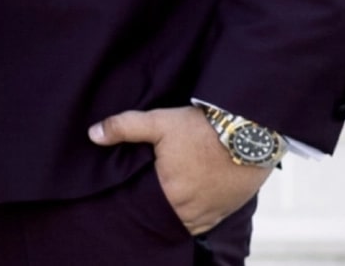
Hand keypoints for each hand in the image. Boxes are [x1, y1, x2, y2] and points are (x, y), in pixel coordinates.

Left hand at [88, 106, 270, 235]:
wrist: (251, 131)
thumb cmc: (204, 127)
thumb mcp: (160, 121)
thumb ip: (124, 128)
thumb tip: (92, 135)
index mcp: (169, 192)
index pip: (141, 206)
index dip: (134, 198)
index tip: (131, 188)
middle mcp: (189, 210)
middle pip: (161, 215)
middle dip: (153, 206)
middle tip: (147, 191)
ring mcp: (210, 214)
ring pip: (182, 222)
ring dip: (173, 212)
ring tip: (166, 196)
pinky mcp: (226, 211)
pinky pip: (203, 223)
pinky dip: (193, 217)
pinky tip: (186, 203)